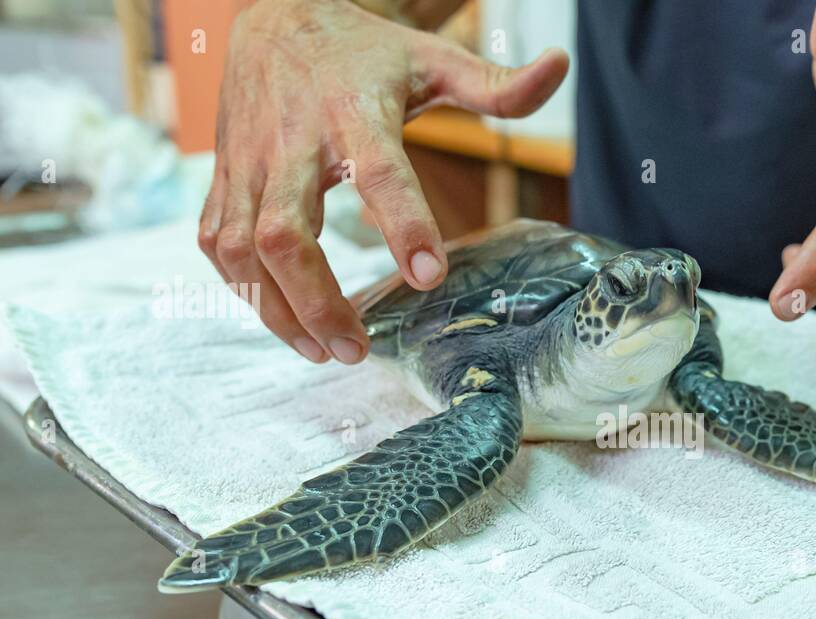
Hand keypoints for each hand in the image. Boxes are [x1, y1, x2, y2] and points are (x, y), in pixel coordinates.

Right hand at [200, 0, 567, 361]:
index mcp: (353, 110)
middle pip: (286, 234)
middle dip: (317, 300)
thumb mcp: (432, 60)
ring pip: (241, 249)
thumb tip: (560, 69)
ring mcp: (247, 162)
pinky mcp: (222, 178)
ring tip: (324, 350)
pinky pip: (216, 243)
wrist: (275, 14)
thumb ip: (495, 84)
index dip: (403, 224)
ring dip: (277, 310)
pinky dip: (243, 289)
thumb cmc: (364, 51)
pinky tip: (284, 319)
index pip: (378, 171)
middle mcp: (291, 140)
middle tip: (358, 349)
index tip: (428, 278)